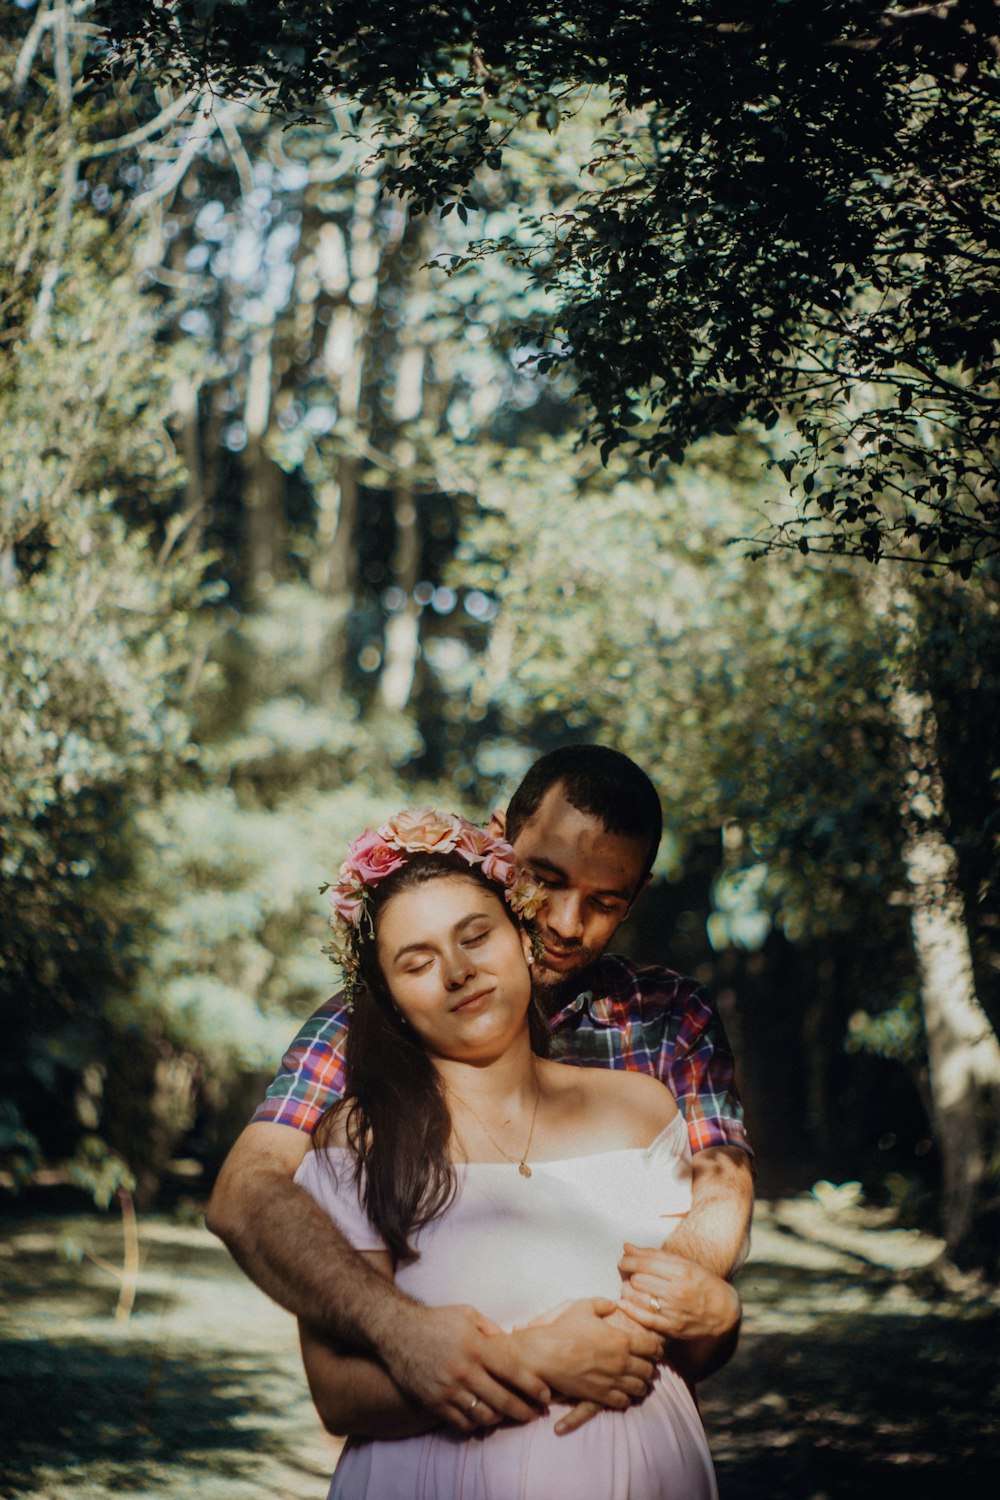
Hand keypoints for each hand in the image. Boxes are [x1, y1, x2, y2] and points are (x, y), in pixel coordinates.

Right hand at [380, 1301, 550, 1432]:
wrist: (397, 1332)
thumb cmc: (436, 1321)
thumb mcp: (467, 1314)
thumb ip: (490, 1329)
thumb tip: (509, 1343)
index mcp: (476, 1347)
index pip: (513, 1372)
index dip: (533, 1387)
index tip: (545, 1395)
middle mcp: (465, 1371)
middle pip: (503, 1400)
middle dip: (524, 1411)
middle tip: (535, 1415)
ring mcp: (449, 1390)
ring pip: (484, 1416)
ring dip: (501, 1420)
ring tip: (509, 1417)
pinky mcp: (434, 1403)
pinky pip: (461, 1423)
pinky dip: (476, 1425)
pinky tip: (482, 1419)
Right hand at [513, 1298, 661, 1430]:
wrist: (545, 1354)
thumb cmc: (564, 1329)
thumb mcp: (584, 1307)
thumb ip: (603, 1304)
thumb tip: (613, 1304)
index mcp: (621, 1340)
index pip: (652, 1347)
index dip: (657, 1349)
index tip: (656, 1350)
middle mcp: (621, 1362)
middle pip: (649, 1370)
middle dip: (651, 1368)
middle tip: (648, 1367)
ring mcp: (612, 1381)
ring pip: (639, 1388)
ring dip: (641, 1385)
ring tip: (639, 1382)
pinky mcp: (601, 1396)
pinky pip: (623, 1402)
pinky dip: (627, 1398)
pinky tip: (623, 1393)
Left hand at [617, 1245, 741, 1342]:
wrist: (724, 1312)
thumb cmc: (703, 1283)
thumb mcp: (684, 1263)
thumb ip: (654, 1255)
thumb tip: (626, 1247)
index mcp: (681, 1271)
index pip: (644, 1263)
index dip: (628, 1260)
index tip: (623, 1259)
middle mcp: (677, 1291)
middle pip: (638, 1280)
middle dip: (630, 1275)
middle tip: (630, 1274)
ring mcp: (674, 1311)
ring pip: (637, 1298)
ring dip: (628, 1291)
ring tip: (629, 1287)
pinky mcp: (671, 1327)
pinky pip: (643, 1318)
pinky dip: (629, 1309)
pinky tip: (623, 1303)